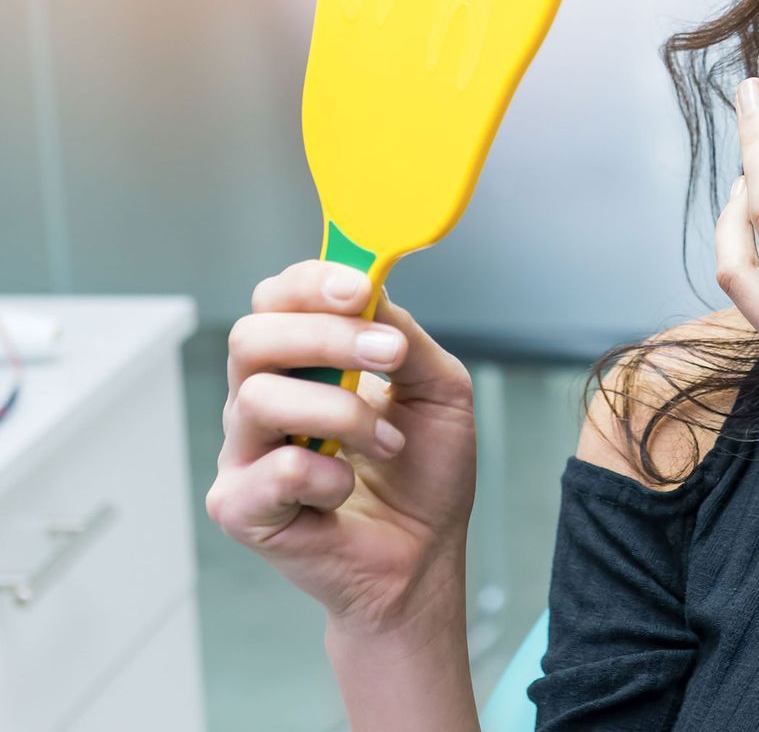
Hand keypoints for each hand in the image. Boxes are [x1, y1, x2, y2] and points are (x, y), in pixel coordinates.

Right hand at [205, 260, 477, 632]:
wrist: (426, 554)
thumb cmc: (425, 472)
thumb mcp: (437, 388)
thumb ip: (404, 335)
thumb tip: (371, 288)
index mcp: (302, 363)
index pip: (277, 299)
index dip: (311, 283)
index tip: (361, 289)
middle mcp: (262, 399)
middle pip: (252, 337)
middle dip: (326, 336)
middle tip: (391, 354)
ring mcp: (243, 453)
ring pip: (259, 398)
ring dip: (342, 414)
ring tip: (389, 442)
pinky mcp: (239, 506)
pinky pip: (274, 471)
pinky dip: (328, 477)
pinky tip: (348, 491)